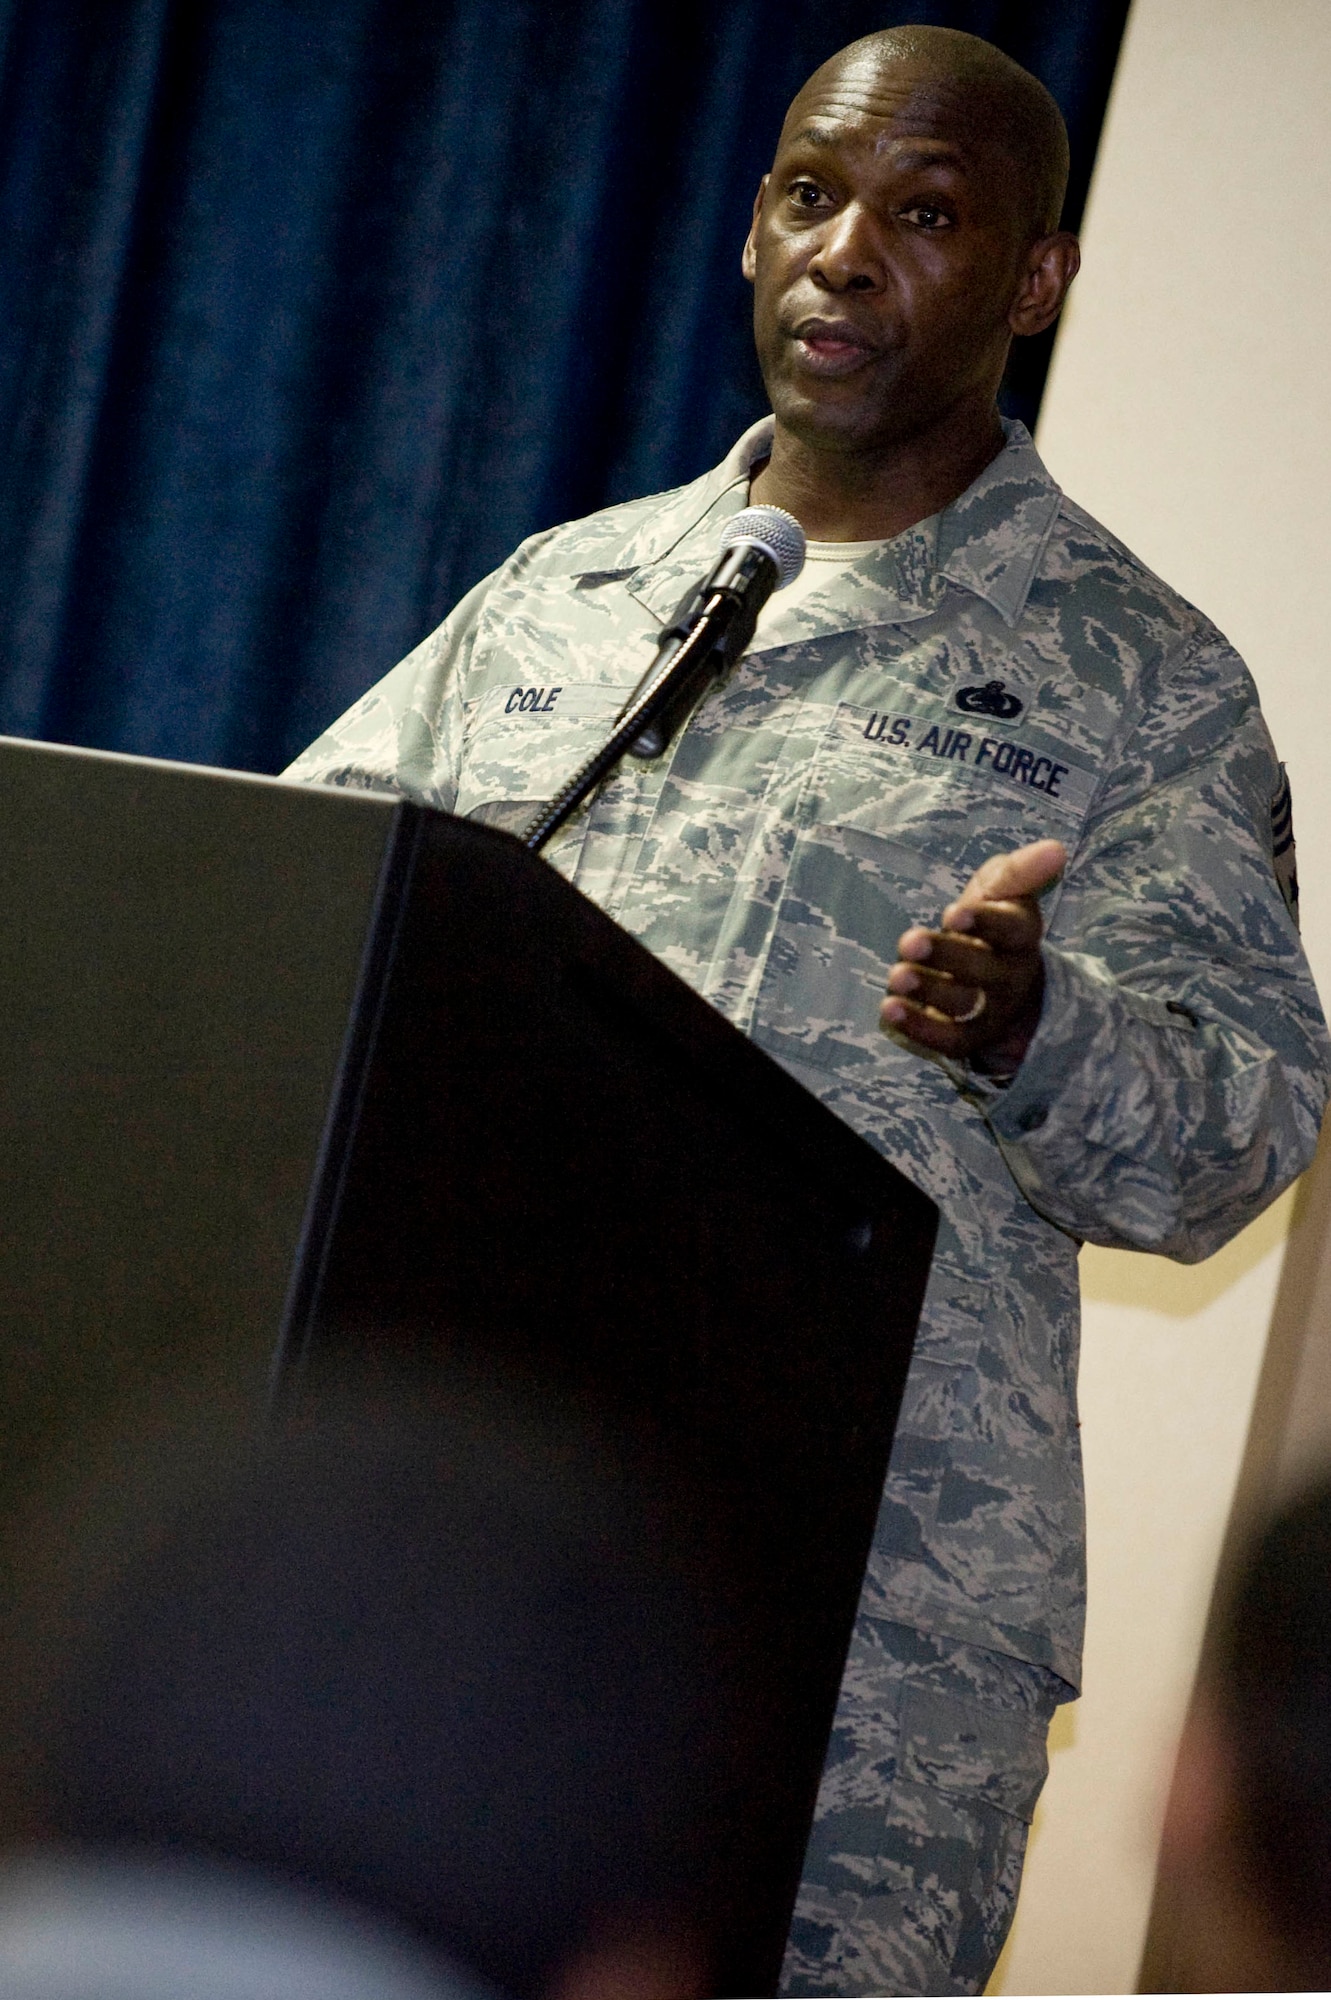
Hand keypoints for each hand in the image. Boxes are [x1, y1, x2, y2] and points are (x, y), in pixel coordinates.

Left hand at [879, 839, 1066, 1067]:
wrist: (994, 974)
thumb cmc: (990, 921)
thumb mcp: (1002, 889)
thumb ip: (1021, 870)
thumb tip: (1057, 849)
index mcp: (1021, 936)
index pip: (1013, 930)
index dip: (985, 923)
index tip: (952, 914)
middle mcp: (1012, 976)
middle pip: (986, 971)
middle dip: (947, 956)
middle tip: (909, 943)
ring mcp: (992, 1010)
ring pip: (965, 1006)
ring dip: (929, 991)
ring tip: (897, 976)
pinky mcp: (970, 1037)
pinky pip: (950, 1040)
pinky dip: (919, 1028)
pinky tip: (890, 1008)